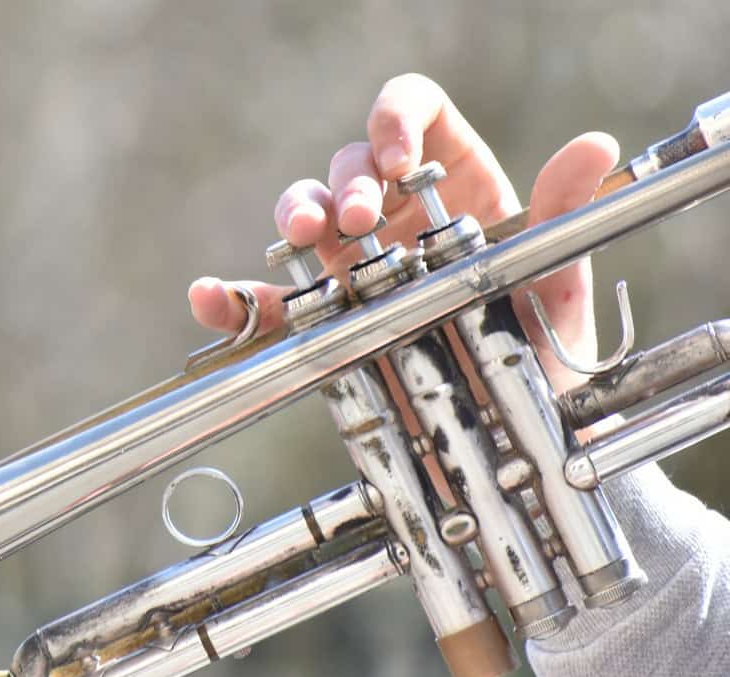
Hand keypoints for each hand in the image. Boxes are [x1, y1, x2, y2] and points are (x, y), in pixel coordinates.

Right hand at [186, 73, 618, 387]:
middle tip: (359, 221)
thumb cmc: (544, 352)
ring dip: (294, 213)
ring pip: (303, 215)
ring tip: (300, 235)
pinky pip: (267, 302)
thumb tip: (593, 147)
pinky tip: (210, 297)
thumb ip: (567, 214)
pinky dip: (232, 298)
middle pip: (348, 165)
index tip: (398, 159)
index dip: (395, 119)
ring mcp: (350, 264)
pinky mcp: (320, 320)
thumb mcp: (559, 282)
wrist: (515, 433)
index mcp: (453, 185)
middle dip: (344, 184)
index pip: (415, 116)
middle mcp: (394, 216)